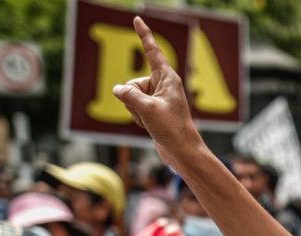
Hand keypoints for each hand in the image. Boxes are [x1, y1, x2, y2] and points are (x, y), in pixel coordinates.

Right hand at [112, 17, 203, 168]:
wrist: (182, 152)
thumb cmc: (172, 129)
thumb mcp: (147, 110)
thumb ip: (128, 95)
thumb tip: (117, 90)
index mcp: (168, 78)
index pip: (152, 51)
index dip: (144, 35)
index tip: (137, 19)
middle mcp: (163, 85)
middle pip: (132, 83)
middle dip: (133, 99)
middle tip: (150, 114)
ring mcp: (157, 98)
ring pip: (130, 97)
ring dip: (135, 111)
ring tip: (152, 122)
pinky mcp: (152, 110)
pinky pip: (134, 108)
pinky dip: (137, 118)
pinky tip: (149, 127)